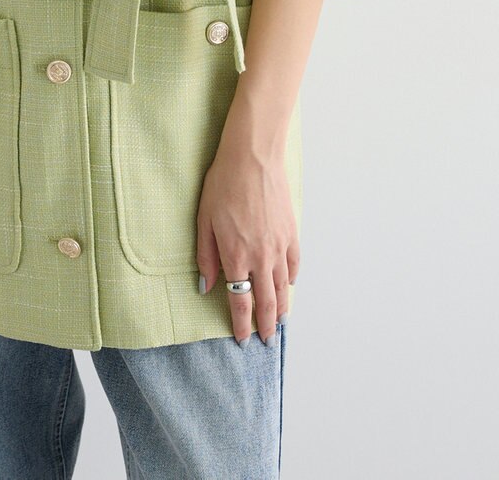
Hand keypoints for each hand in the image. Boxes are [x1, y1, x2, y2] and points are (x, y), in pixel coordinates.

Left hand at [196, 129, 299, 344]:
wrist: (253, 158)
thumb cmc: (223, 184)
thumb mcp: (204, 220)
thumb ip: (206, 256)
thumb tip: (206, 286)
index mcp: (236, 257)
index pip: (240, 301)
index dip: (241, 324)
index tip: (241, 339)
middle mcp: (261, 257)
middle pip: (266, 301)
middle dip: (266, 325)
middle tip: (266, 341)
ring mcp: (279, 246)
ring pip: (283, 287)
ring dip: (281, 307)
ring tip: (280, 322)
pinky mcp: (291, 232)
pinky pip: (294, 264)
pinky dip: (292, 279)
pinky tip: (289, 285)